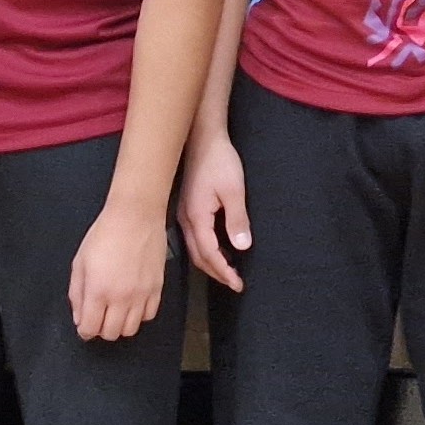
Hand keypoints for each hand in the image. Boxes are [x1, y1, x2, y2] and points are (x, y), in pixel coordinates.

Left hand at [68, 201, 169, 341]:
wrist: (135, 217)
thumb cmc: (106, 233)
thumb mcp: (80, 262)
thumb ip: (77, 293)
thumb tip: (79, 316)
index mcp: (98, 290)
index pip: (90, 328)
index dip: (84, 330)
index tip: (84, 325)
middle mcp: (121, 297)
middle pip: (111, 333)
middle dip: (101, 329)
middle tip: (99, 317)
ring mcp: (141, 294)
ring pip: (131, 329)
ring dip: (120, 325)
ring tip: (115, 312)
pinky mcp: (156, 288)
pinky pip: (148, 315)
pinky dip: (139, 315)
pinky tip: (132, 304)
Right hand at [176, 136, 251, 291]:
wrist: (202, 139)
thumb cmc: (219, 161)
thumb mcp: (234, 190)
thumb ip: (237, 219)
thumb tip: (241, 247)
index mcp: (197, 218)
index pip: (210, 254)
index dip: (224, 272)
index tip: (238, 285)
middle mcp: (185, 220)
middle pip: (199, 257)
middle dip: (217, 273)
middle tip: (235, 283)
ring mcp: (183, 215)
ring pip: (195, 249)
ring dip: (211, 263)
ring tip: (229, 271)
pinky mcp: (186, 209)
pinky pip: (195, 238)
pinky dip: (207, 250)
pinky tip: (219, 249)